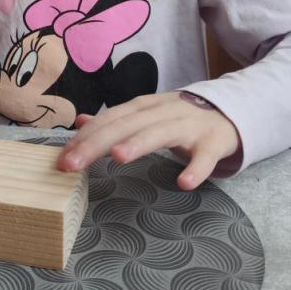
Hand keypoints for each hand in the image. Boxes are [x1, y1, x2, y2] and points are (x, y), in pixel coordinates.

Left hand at [56, 92, 240, 189]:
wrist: (229, 111)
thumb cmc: (179, 118)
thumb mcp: (145, 113)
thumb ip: (114, 119)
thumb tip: (80, 121)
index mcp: (143, 107)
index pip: (108, 119)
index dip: (84, 138)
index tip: (61, 158)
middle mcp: (162, 112)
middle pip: (126, 126)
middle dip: (97, 143)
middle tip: (72, 165)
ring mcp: (188, 126)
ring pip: (161, 133)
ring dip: (139, 143)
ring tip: (118, 158)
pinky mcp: (213, 142)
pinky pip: (205, 157)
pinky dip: (196, 168)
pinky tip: (184, 183)